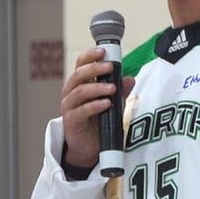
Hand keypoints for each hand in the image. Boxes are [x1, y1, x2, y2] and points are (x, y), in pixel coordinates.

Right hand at [61, 48, 135, 167]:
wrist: (89, 147)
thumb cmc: (98, 122)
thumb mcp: (113, 103)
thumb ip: (120, 91)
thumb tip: (130, 78)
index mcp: (80, 84)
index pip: (81, 64)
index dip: (90, 56)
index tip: (103, 51)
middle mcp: (71, 92)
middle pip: (79, 74)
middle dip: (95, 68)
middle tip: (110, 67)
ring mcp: (69, 106)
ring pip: (79, 91)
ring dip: (97, 87)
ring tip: (112, 89)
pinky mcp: (71, 121)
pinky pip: (81, 110)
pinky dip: (94, 105)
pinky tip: (106, 104)